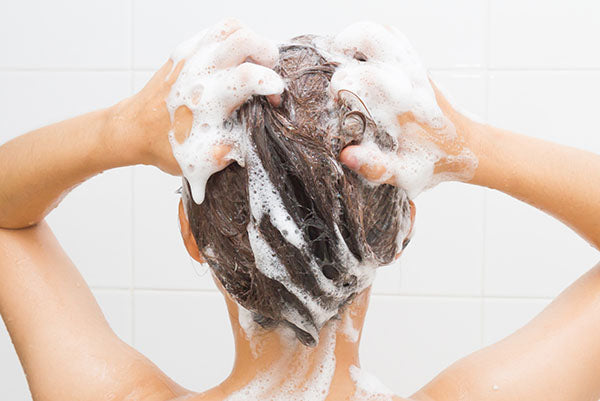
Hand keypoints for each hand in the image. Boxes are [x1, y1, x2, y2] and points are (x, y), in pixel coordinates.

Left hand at [109, 19, 283, 175]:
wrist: (132, 129)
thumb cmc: (165, 145)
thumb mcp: (201, 161)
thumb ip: (230, 151)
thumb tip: (253, 143)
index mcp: (206, 100)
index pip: (247, 76)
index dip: (270, 83)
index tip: (275, 97)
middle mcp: (199, 72)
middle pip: (243, 39)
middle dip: (267, 54)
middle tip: (269, 75)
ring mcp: (191, 56)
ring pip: (231, 28)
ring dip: (252, 42)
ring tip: (256, 64)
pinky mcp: (185, 50)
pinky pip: (217, 32)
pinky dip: (234, 41)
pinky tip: (237, 62)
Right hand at [331, 22, 476, 197]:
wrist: (469, 148)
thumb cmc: (437, 160)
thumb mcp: (405, 172)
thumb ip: (375, 166)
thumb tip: (347, 156)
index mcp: (403, 103)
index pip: (363, 77)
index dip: (340, 85)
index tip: (334, 98)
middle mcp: (409, 79)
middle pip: (372, 38)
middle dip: (346, 46)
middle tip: (334, 64)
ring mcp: (415, 69)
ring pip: (384, 34)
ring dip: (359, 40)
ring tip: (343, 55)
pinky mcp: (418, 68)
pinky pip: (394, 40)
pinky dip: (373, 43)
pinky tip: (363, 61)